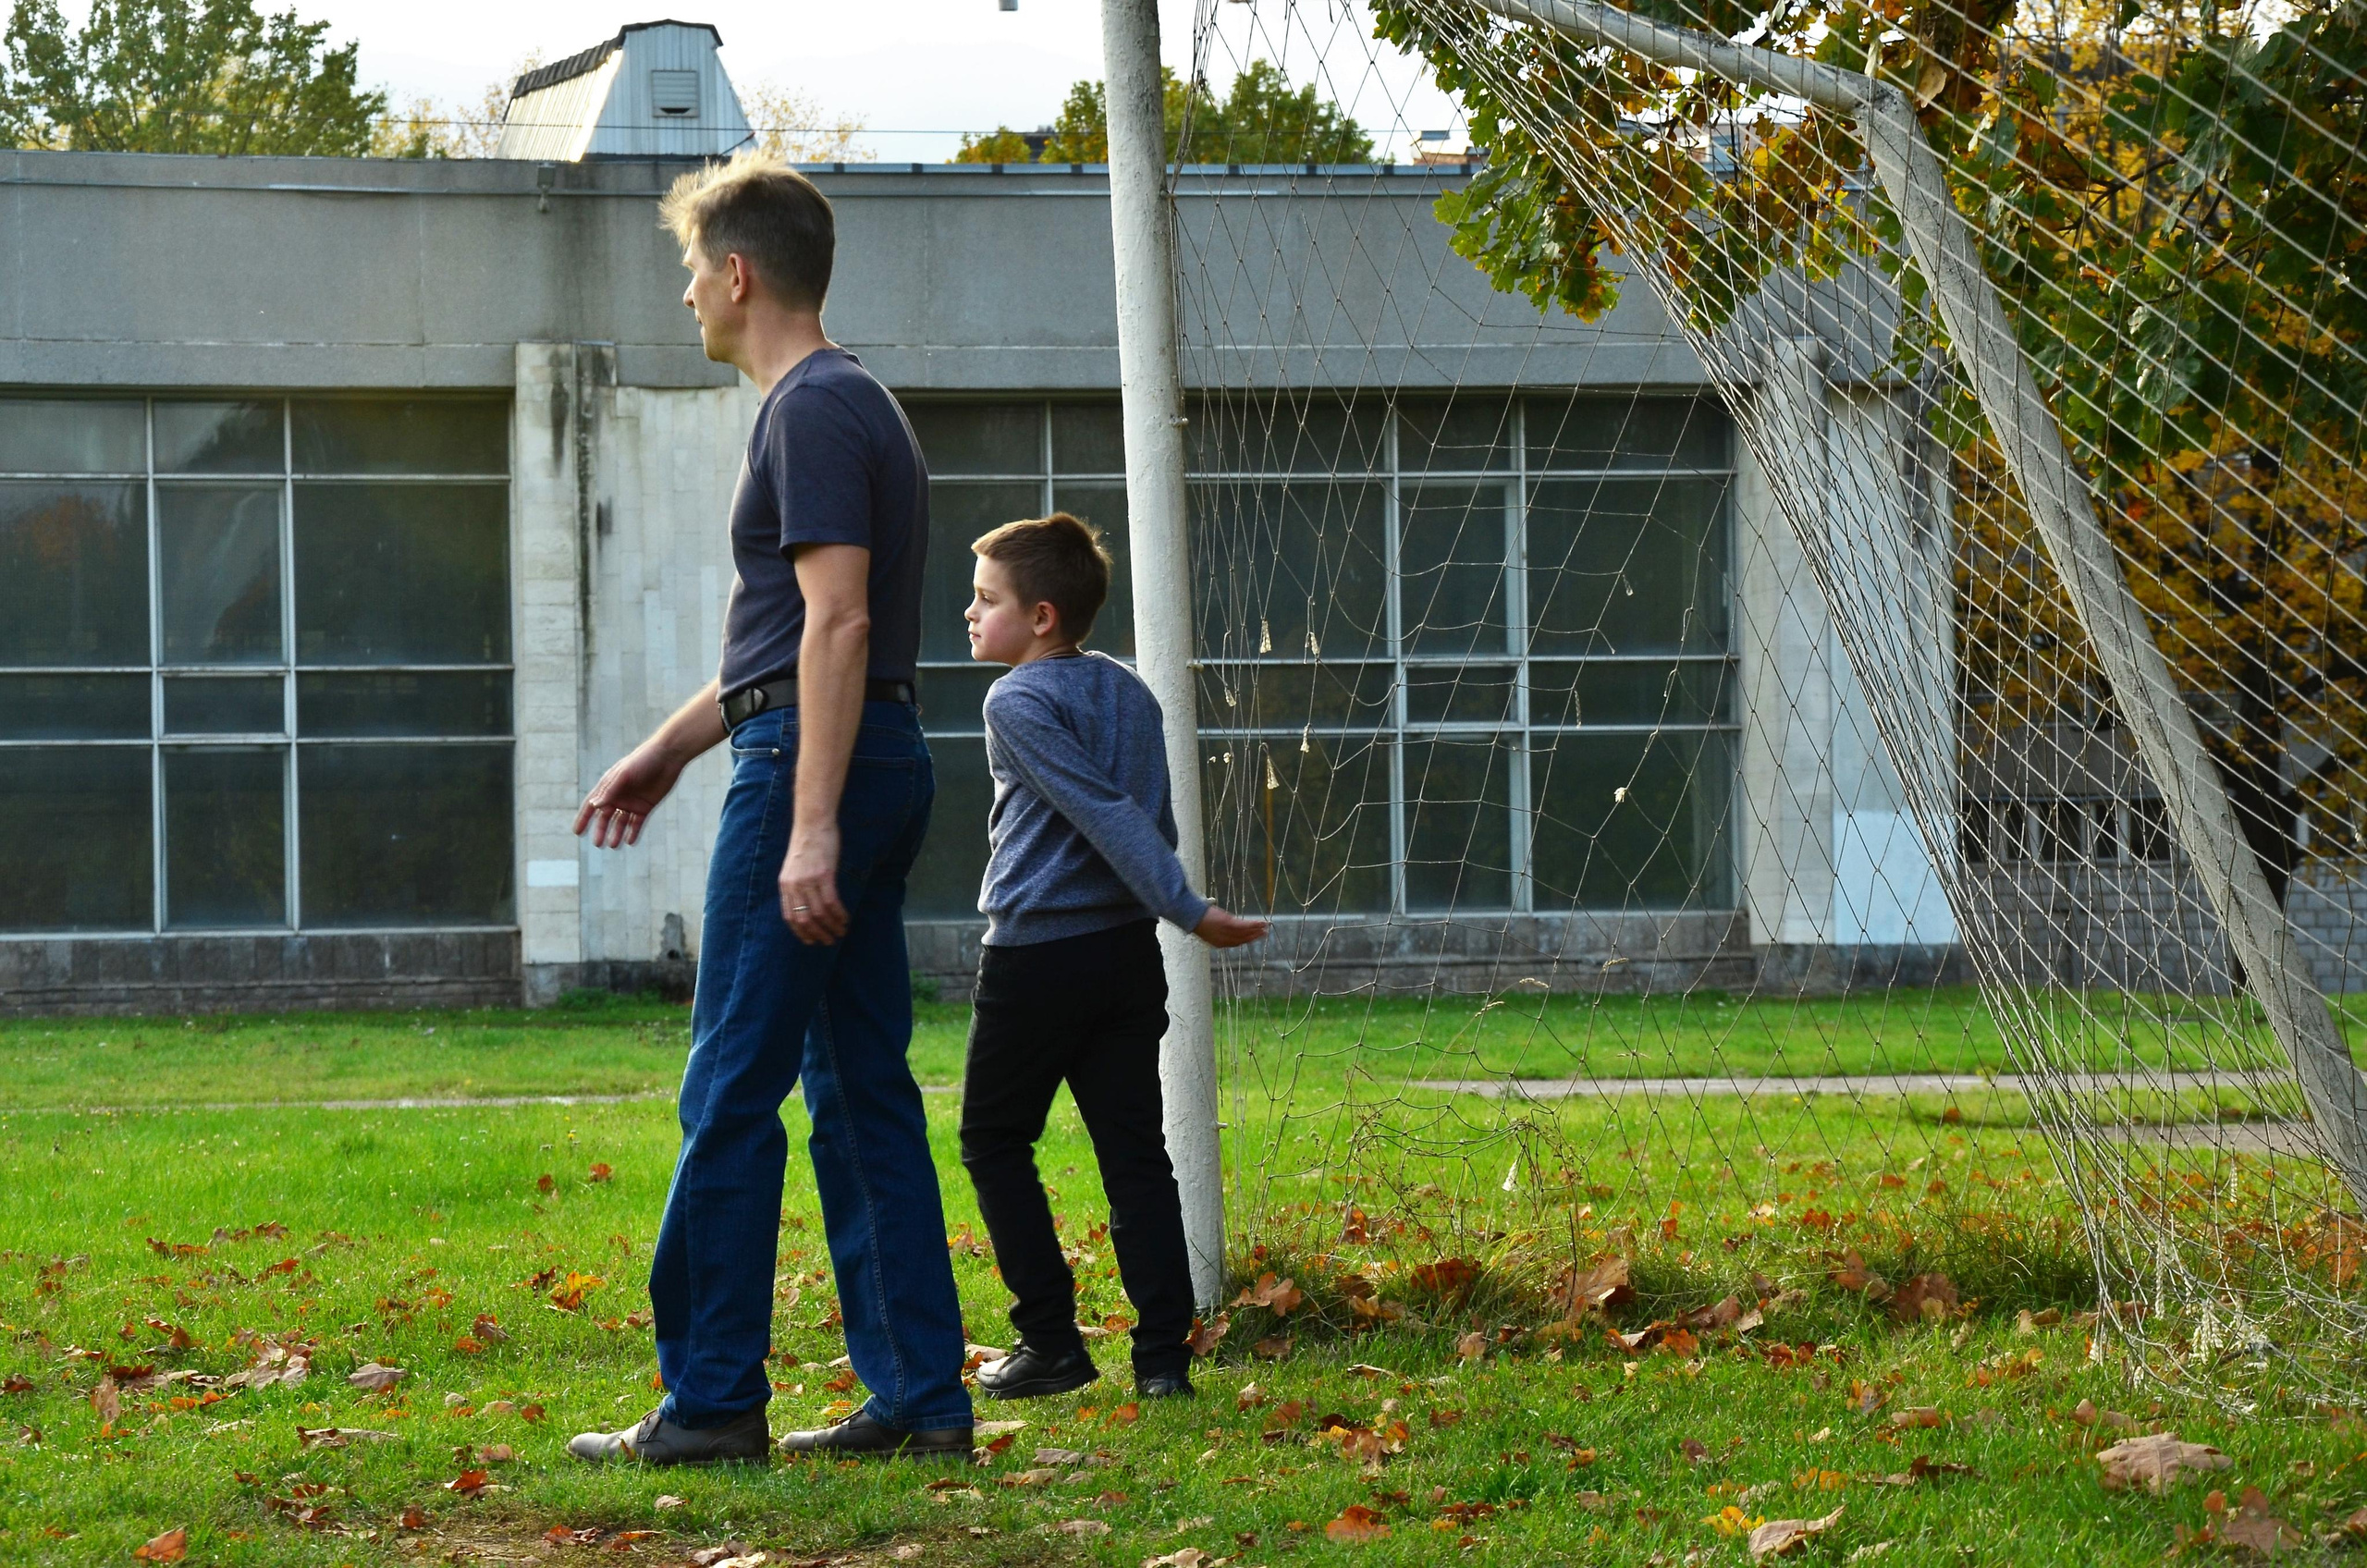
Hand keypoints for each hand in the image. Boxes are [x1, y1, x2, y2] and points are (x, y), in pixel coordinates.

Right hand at [575, 741, 685, 848]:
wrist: (667, 757)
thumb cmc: (642, 761)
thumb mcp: (624, 775)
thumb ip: (610, 791)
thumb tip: (594, 806)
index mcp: (608, 786)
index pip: (591, 805)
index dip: (583, 818)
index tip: (577, 832)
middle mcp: (618, 796)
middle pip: (605, 817)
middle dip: (600, 830)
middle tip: (597, 844)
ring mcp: (631, 802)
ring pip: (620, 822)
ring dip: (616, 834)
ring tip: (613, 845)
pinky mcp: (646, 806)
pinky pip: (637, 823)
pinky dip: (633, 833)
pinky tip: (629, 842)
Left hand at [780, 821, 849, 943]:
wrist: (812, 823)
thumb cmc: (806, 843)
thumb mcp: (794, 866)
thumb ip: (796, 884)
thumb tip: (805, 902)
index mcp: (785, 885)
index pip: (789, 916)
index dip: (800, 932)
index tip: (811, 941)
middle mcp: (795, 885)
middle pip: (804, 919)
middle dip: (817, 934)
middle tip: (829, 941)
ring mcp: (809, 881)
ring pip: (819, 913)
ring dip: (831, 926)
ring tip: (840, 932)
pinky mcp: (824, 875)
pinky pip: (832, 902)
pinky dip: (839, 914)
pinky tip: (845, 919)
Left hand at [1193, 905, 1269, 948]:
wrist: (1191, 915)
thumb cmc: (1196, 920)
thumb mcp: (1206, 928)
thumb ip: (1216, 930)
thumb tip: (1222, 927)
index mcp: (1218, 944)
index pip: (1235, 944)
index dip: (1245, 941)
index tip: (1252, 938)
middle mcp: (1224, 940)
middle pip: (1242, 940)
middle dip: (1254, 937)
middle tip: (1264, 934)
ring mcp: (1227, 932)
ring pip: (1246, 933)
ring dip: (1257, 931)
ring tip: (1266, 928)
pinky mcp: (1230, 924)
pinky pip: (1245, 925)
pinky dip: (1255, 925)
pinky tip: (1262, 923)